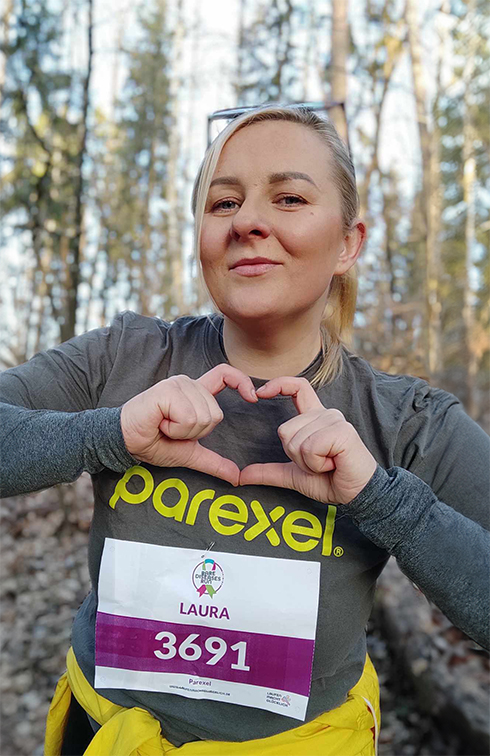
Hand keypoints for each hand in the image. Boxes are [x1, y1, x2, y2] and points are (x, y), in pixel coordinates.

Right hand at [120, 364, 256, 485]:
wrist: (126, 442)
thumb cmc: (154, 443)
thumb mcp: (190, 454)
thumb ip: (214, 462)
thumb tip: (237, 477)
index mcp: (195, 394)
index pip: (224, 375)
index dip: (242, 381)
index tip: (254, 397)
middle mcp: (188, 384)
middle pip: (216, 414)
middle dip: (195, 433)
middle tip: (172, 429)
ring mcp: (178, 385)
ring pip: (203, 417)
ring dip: (183, 431)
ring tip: (164, 426)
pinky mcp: (167, 391)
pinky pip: (188, 417)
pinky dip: (174, 428)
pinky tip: (159, 423)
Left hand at [239, 377, 376, 503]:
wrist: (356, 495)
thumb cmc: (329, 481)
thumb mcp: (293, 475)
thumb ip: (269, 472)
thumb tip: (242, 476)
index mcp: (315, 418)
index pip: (298, 387)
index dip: (279, 384)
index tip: (260, 393)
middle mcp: (325, 414)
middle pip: (285, 429)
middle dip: (295, 456)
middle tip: (318, 463)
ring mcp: (335, 420)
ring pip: (296, 440)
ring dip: (307, 462)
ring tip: (327, 464)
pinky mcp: (342, 432)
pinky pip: (310, 447)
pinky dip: (317, 463)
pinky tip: (333, 464)